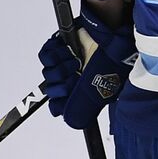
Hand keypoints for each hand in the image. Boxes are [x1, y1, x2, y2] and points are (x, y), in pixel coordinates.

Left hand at [36, 5, 135, 129]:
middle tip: (75, 73)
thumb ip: (79, 109)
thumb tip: (66, 118)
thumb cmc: (111, 65)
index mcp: (81, 90)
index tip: (70, 91)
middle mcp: (74, 77)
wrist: (112, 40)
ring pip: (48, 71)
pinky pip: (45, 55)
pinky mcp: (61, 46)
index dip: (60, 99)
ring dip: (60, 66)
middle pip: (52, 87)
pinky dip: (54, 54)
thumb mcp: (97, 93)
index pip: (57, 103)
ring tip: (76, 60)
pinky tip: (67, 51)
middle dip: (62, 81)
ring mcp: (67, 62)